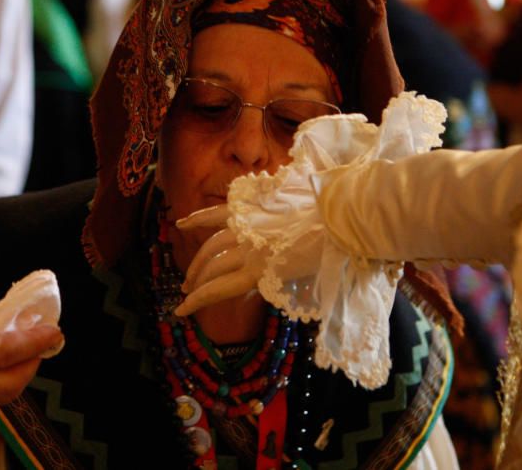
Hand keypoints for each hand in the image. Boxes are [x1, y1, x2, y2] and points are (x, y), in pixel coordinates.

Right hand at [174, 204, 320, 316]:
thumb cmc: (330, 252)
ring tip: (190, 274)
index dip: (198, 300)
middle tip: (188, 291)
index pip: (219, 288)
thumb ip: (277, 280)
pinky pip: (217, 214)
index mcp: (262, 272)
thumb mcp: (303, 277)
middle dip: (196, 282)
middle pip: (212, 268)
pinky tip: (182, 224)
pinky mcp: (249, 211)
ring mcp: (246, 229)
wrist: (340, 218)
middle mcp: (248, 252)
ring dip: (197, 261)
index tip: (181, 310)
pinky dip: (199, 218)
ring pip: (212, 246)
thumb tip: (259, 284)